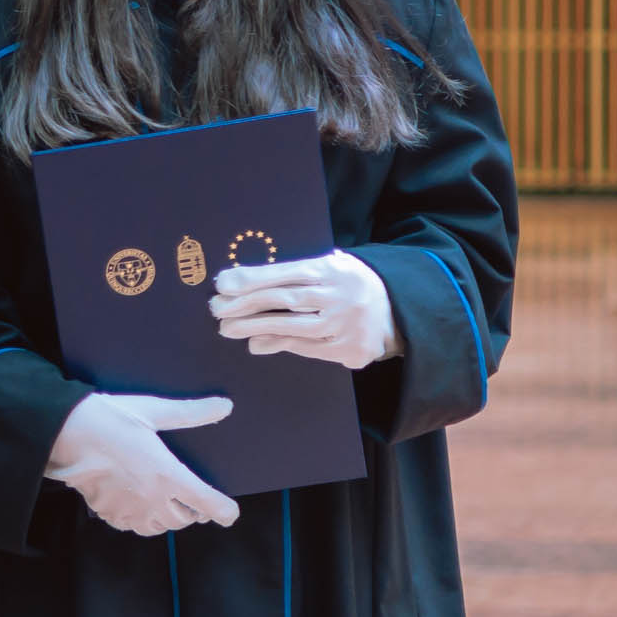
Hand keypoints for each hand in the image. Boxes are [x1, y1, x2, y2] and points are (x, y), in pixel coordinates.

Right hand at [44, 393, 239, 535]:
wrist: (65, 433)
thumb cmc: (109, 418)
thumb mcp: (152, 411)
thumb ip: (190, 412)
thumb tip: (224, 405)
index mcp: (168, 474)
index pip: (208, 503)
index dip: (225, 511)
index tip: (230, 512)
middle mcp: (152, 498)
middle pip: (185, 520)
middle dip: (194, 513)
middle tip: (193, 500)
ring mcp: (130, 509)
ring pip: (161, 527)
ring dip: (169, 518)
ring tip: (166, 503)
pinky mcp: (109, 513)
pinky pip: (134, 526)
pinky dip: (142, 520)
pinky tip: (137, 504)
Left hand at [210, 250, 397, 369]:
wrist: (400, 310)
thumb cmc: (350, 284)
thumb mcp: (330, 267)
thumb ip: (295, 274)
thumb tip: (250, 284)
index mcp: (333, 269)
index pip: (286, 272)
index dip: (252, 278)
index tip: (222, 283)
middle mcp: (340, 296)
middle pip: (285, 300)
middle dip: (245, 304)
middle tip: (215, 308)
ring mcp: (347, 324)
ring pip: (293, 327)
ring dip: (255, 328)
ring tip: (227, 328)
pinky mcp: (351, 349)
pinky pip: (307, 348)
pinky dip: (280, 344)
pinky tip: (256, 342)